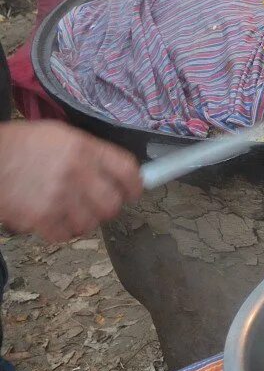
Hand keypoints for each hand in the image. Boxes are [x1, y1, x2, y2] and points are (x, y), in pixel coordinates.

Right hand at [0, 121, 141, 242]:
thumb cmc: (21, 145)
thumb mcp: (61, 136)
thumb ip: (90, 152)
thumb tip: (113, 170)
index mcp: (85, 149)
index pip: (127, 171)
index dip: (135, 185)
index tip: (134, 192)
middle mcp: (77, 173)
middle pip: (112, 203)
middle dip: (109, 207)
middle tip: (100, 205)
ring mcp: (59, 197)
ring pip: (90, 222)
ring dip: (84, 221)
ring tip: (73, 213)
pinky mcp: (39, 217)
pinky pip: (64, 235)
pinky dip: (61, 231)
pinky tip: (54, 221)